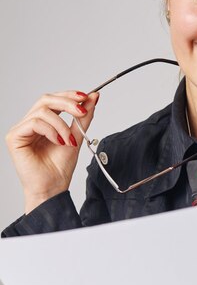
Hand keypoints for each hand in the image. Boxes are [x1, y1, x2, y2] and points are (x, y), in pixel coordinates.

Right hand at [6, 90, 98, 213]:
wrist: (52, 189)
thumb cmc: (60, 168)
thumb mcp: (76, 137)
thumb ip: (83, 118)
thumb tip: (93, 97)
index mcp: (43, 122)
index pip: (53, 100)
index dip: (69, 95)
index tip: (86, 97)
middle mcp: (30, 123)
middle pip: (46, 99)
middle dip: (67, 103)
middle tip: (82, 111)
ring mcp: (21, 129)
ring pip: (42, 111)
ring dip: (61, 123)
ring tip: (69, 139)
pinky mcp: (15, 137)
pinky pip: (34, 123)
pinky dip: (51, 130)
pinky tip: (59, 141)